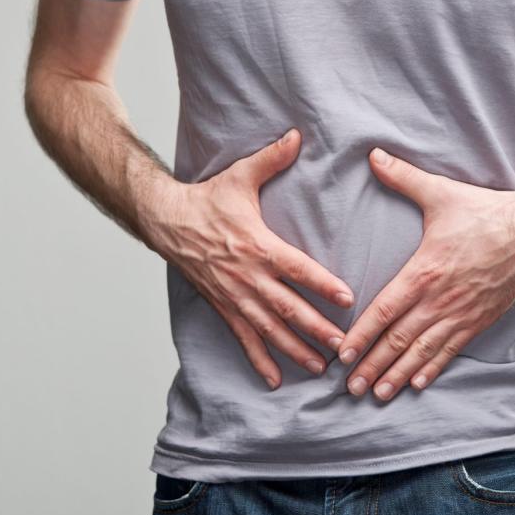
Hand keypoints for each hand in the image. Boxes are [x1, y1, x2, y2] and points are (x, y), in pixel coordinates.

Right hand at [145, 128, 354, 389]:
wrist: (166, 221)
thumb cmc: (208, 199)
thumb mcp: (241, 175)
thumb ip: (273, 158)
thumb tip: (299, 134)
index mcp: (259, 246)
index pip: (298, 269)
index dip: (322, 284)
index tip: (347, 298)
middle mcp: (248, 277)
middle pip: (288, 308)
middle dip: (317, 329)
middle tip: (344, 346)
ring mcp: (235, 296)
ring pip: (269, 330)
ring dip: (295, 350)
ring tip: (320, 367)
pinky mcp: (223, 307)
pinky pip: (243, 339)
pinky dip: (258, 360)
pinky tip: (273, 379)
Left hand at [337, 147, 514, 400]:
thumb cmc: (486, 213)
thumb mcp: (441, 193)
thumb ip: (403, 177)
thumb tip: (373, 156)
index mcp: (424, 272)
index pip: (383, 311)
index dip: (361, 336)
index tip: (342, 355)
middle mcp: (439, 300)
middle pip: (398, 341)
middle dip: (372, 366)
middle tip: (351, 388)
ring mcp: (460, 314)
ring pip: (422, 352)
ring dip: (397, 375)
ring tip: (377, 395)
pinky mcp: (478, 320)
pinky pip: (450, 351)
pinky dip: (432, 369)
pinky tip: (417, 384)